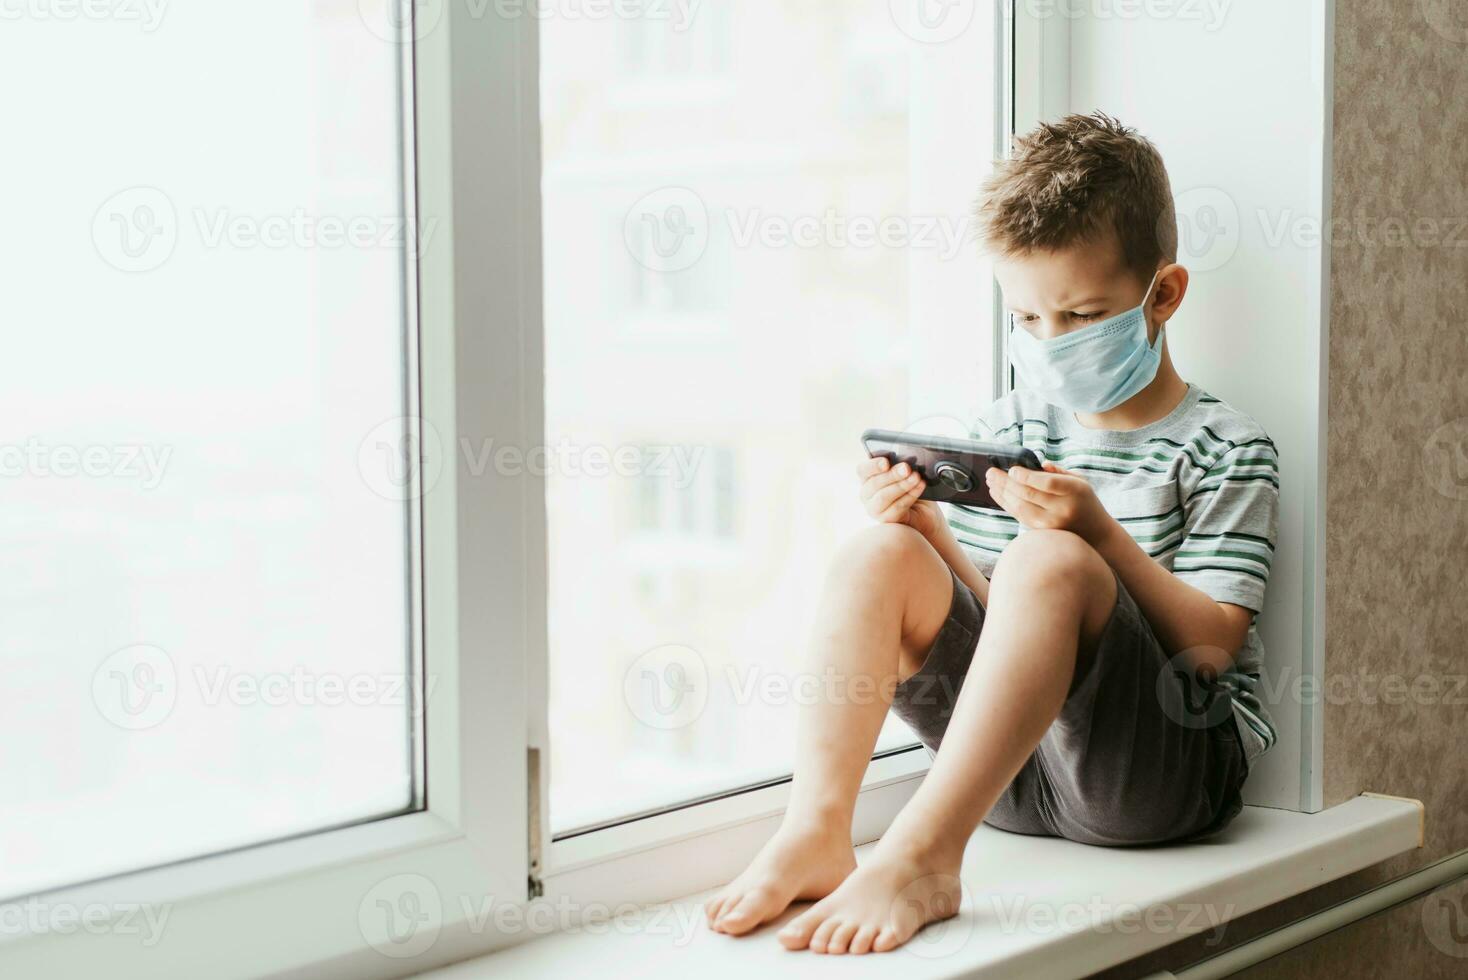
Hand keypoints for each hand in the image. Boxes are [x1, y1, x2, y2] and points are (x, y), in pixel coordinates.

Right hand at [856, 456, 944, 539]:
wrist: (924, 511)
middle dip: (892, 474)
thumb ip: (900, 466)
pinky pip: (896, 507)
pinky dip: (910, 496)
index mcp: (868, 478)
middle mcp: (867, 494)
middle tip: (907, 468)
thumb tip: (904, 463)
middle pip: (874, 483)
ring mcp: (874, 509)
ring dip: (902, 485)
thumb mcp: (906, 473)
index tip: (886, 462)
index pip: (863, 470)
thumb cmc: (912, 488)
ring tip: (916, 477)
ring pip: (883, 496)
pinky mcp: (886, 520)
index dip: (873, 465)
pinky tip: (920, 487)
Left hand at [984, 461, 1117, 545]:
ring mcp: (1051, 523)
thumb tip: (1038, 464)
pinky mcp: (1042, 531)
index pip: (1046, 483)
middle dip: (1005, 482)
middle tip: (991, 472)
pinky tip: (996, 493)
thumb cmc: (1084, 500)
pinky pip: (1019, 516)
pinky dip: (1005, 504)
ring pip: (1020, 507)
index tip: (1012, 469)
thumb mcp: (1079, 481)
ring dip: (1001, 493)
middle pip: (1028, 495)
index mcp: (1073, 491)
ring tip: (990, 480)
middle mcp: (1062, 508)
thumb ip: (1058, 471)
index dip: (1026, 476)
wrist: (1095, 533)